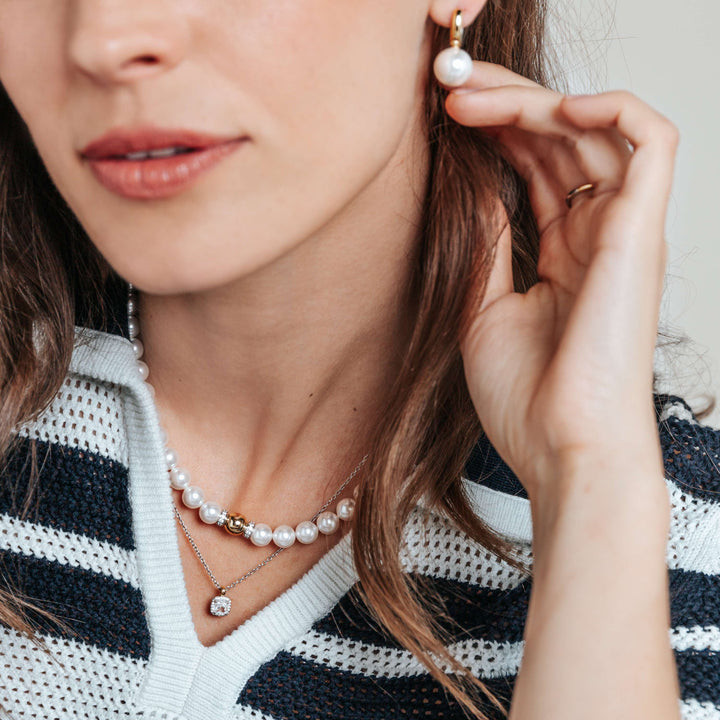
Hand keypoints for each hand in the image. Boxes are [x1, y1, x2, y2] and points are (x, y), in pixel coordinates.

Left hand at [445, 62, 678, 500]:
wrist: (561, 450)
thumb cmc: (526, 396)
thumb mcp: (481, 307)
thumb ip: (485, 239)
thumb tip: (470, 179)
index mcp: (563, 254)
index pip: (534, 166)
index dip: (493, 129)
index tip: (440, 113)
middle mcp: (597, 235)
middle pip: (559, 138)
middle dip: (503, 102)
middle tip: (446, 85)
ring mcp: (623, 230)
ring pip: (591, 130)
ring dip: (532, 99)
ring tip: (469, 95)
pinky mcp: (643, 232)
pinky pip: (649, 142)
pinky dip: (609, 108)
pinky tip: (550, 104)